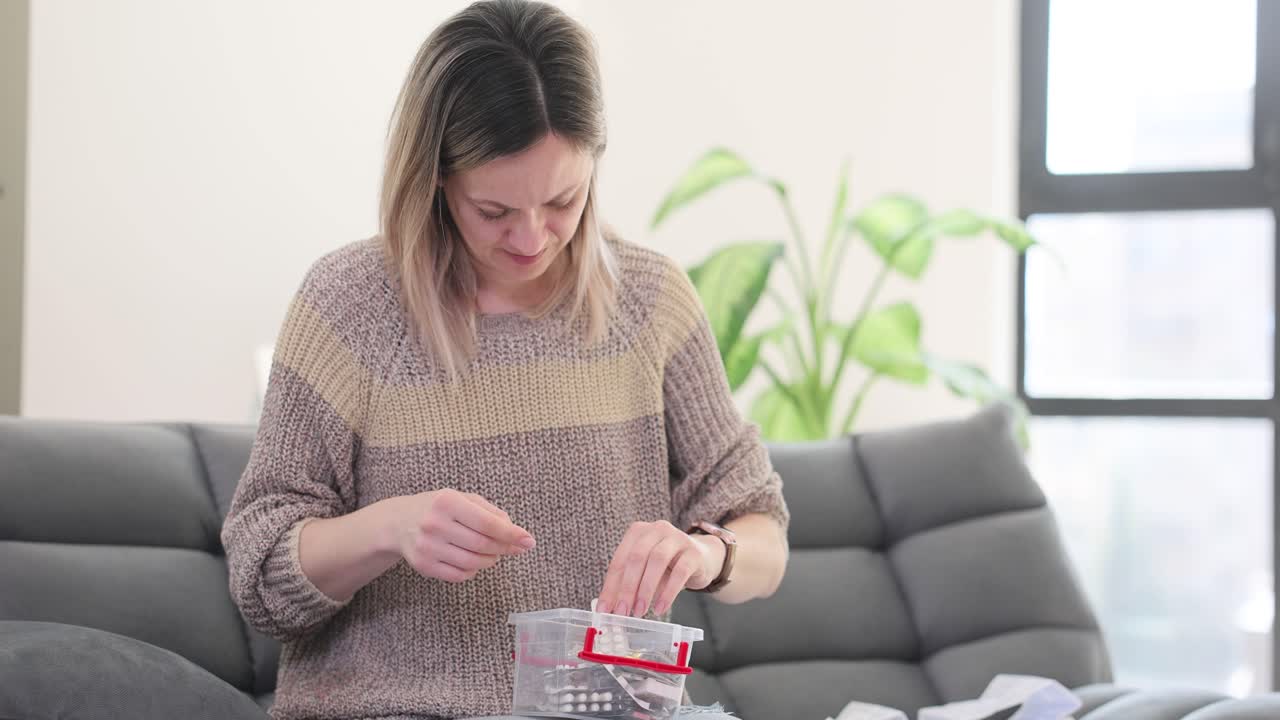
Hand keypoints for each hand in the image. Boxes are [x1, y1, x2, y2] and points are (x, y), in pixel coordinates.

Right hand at [392, 489, 534, 582]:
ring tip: (493, 553)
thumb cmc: (438, 508)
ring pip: (472, 563)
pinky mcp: (423, 565)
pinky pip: (459, 575)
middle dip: (504, 548)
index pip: (487, 523)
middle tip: (516, 548)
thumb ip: (490, 512)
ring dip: (490, 560)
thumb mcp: (463, 499)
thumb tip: (515, 532)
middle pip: (482, 545)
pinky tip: (474, 561)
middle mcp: (434, 524)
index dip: (511, 534)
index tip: (529, 541)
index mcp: (447, 502)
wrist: (399, 522)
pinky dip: (473, 570)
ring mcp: (427, 546)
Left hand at [596, 521, 724, 616]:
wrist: (702, 559)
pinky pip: (679, 572)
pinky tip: (660, 608)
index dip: (611, 586)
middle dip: (627, 588)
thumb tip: (611, 608)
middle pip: (637, 558)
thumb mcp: (645, 572)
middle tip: (622, 612)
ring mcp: (677, 538)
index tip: (605, 609)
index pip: (620, 560)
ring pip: (657, 561)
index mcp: (638, 531)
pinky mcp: (694, 552)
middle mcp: (657, 529)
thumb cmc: (667, 566)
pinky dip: (668, 592)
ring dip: (646, 589)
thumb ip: (629, 585)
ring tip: (640, 611)